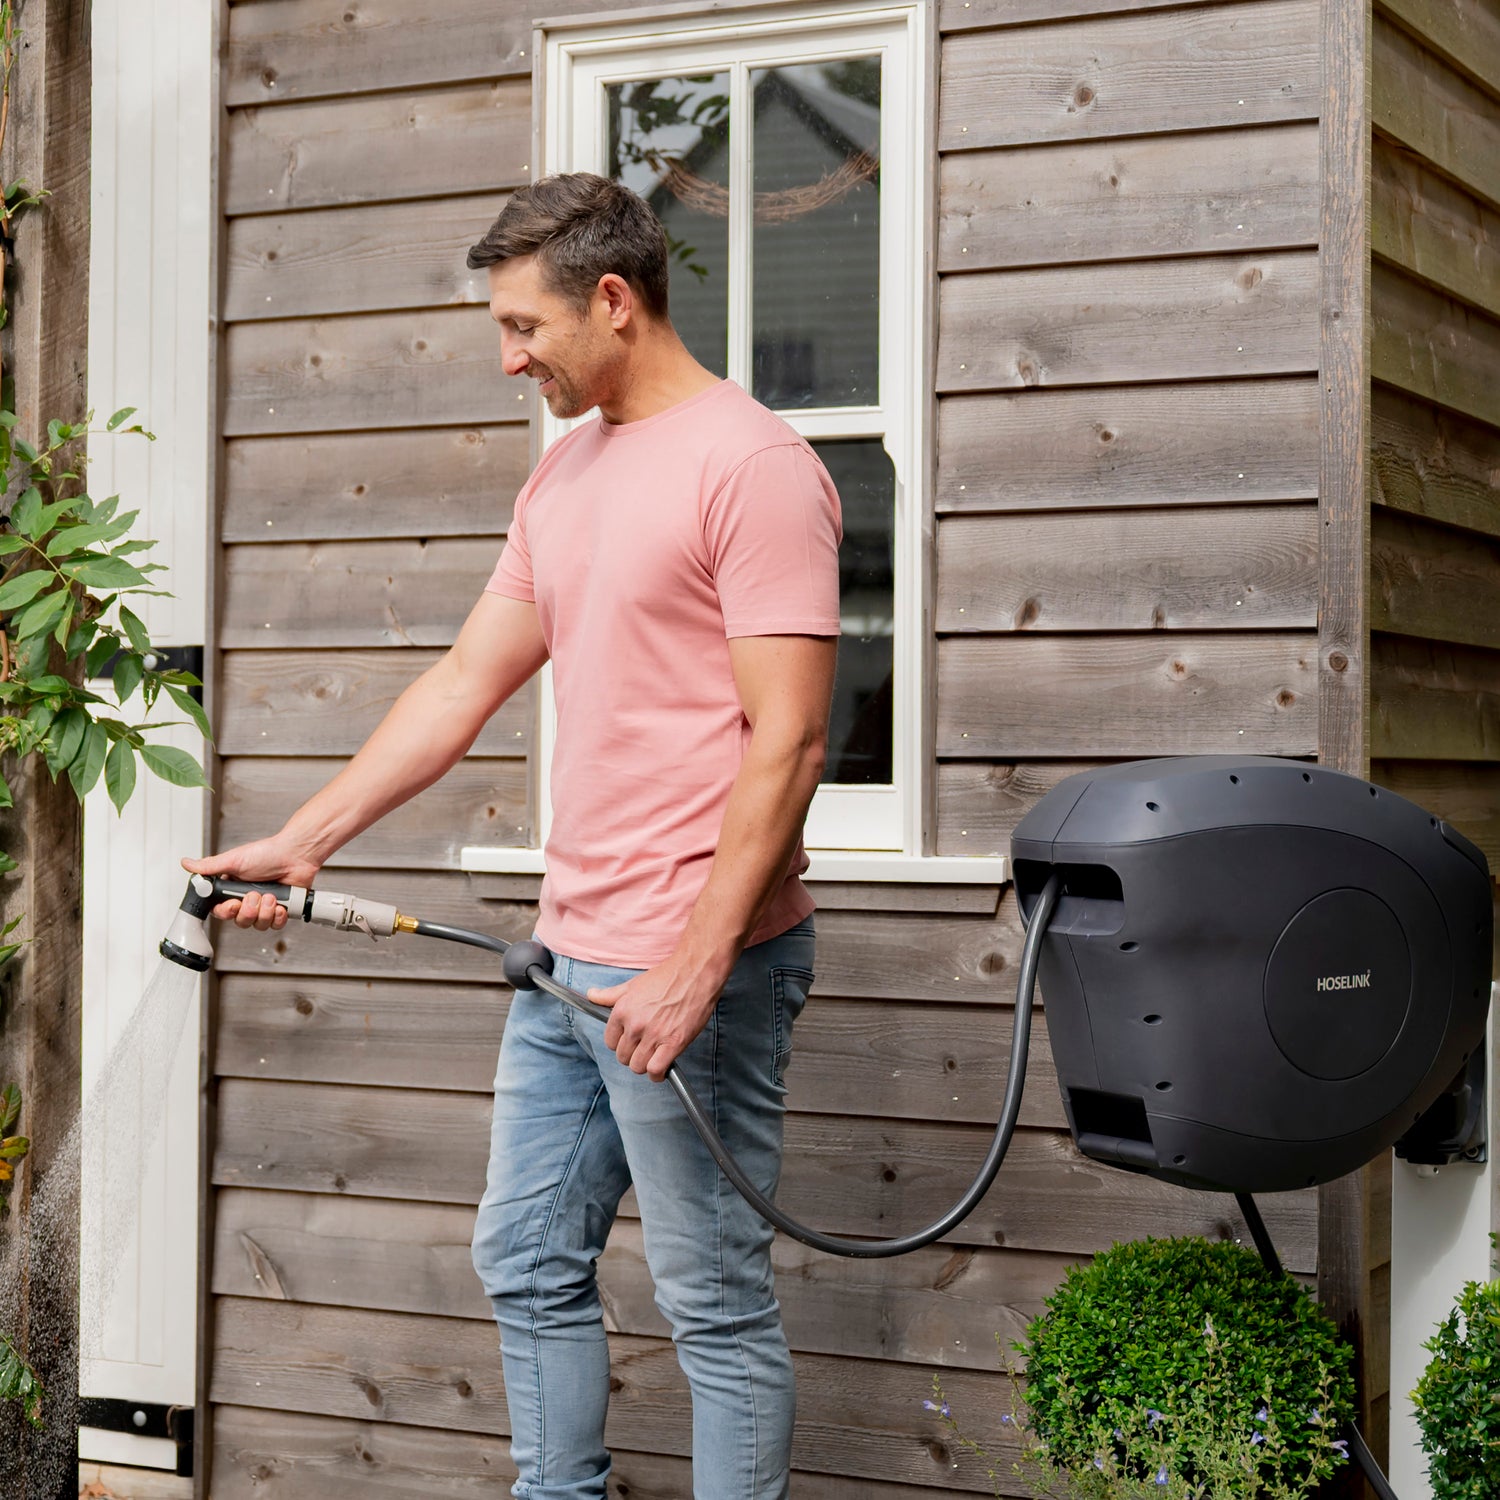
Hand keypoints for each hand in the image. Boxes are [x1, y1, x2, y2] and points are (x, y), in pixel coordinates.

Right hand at [181, 836, 322, 932]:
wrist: (297, 854)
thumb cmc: (268, 853)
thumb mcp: (234, 859)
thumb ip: (209, 867)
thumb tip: (187, 864)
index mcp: (233, 888)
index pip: (220, 910)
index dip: (225, 911)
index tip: (232, 904)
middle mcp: (247, 899)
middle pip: (239, 920)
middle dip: (248, 911)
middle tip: (255, 896)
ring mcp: (264, 906)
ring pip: (257, 925)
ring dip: (264, 912)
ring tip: (270, 896)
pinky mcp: (281, 910)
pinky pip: (275, 925)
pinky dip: (278, 916)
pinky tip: (281, 904)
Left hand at [590, 952, 729, 1082]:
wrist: (695, 973)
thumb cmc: (667, 977)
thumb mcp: (633, 984)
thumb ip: (609, 994)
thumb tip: (591, 994)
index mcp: (622, 1011)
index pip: (610, 1042)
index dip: (620, 1043)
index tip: (630, 1041)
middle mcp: (635, 1025)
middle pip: (623, 1057)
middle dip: (632, 1055)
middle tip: (644, 1048)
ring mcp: (654, 1035)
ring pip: (637, 1066)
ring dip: (644, 1065)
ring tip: (653, 1058)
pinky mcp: (673, 1043)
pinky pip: (656, 1069)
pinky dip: (657, 1074)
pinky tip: (661, 1069)